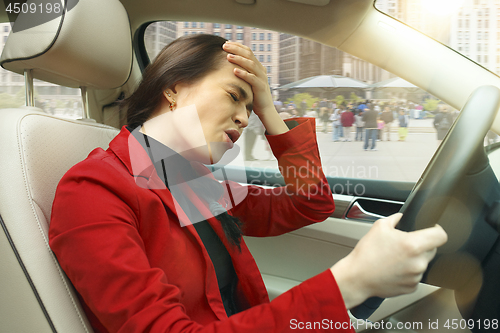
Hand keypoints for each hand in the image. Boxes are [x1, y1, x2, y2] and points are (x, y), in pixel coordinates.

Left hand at [222, 42, 287, 134]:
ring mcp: (261, 77)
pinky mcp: (260, 86)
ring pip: (250, 64)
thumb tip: (229, 65)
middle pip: (248, 55)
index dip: (237, 46)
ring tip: (228, 56)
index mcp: (257, 66)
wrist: (265, 109)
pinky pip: (252, 78)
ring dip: (239, 59)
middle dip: (236, 49)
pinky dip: (243, 74)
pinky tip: (234, 71)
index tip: (226, 43)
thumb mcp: (248, 81)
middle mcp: (260, 69)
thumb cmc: (254, 95)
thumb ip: (243, 72)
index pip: (248, 51)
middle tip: (224, 46)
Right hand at [331, 213, 447, 308]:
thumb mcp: (379, 227)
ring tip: (395, 259)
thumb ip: (395, 218)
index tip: (433, 230)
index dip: (438, 230)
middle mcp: (418, 262)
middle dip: (421, 245)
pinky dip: (408, 272)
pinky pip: (415, 276)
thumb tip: (401, 217)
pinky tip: (394, 269)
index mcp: (413, 245)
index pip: (441, 236)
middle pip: (432, 249)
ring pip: (423, 263)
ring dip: (414, 260)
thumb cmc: (367, 254)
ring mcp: (416, 276)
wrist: (357, 277)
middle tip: (403, 245)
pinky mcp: (412, 287)